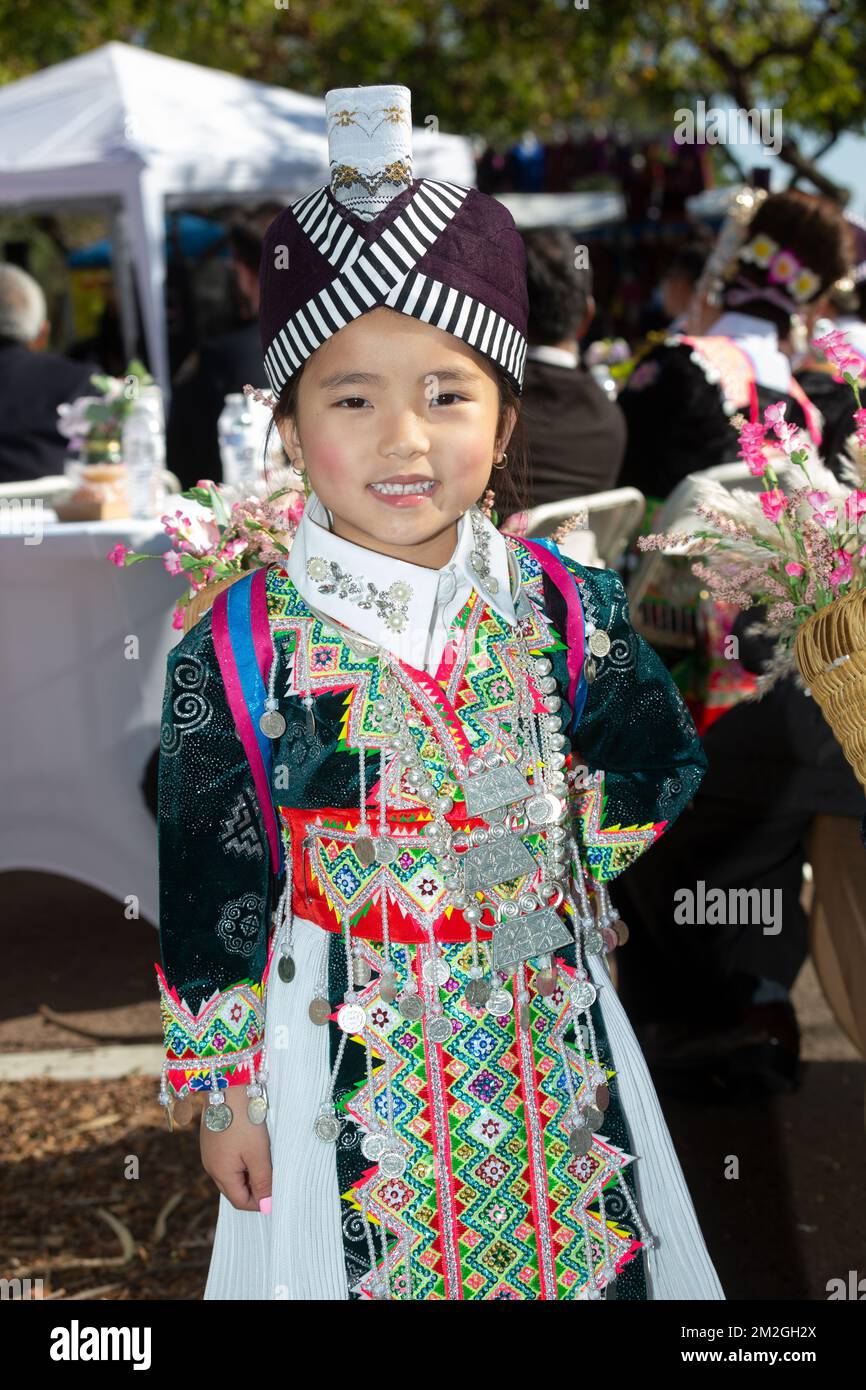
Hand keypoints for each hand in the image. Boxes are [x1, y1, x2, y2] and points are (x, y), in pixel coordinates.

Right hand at [199, 1090, 272, 1210]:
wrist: (228, 1085)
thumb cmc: (245, 1120)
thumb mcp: (258, 1153)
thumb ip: (263, 1182)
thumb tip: (266, 1207)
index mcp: (220, 1173)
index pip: (240, 1202)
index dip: (260, 1202)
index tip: (277, 1191)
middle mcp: (211, 1166)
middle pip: (234, 1189)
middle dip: (255, 1187)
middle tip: (274, 1173)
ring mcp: (210, 1152)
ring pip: (232, 1174)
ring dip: (249, 1172)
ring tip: (265, 1156)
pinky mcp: (212, 1140)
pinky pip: (228, 1159)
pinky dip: (242, 1159)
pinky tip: (253, 1144)